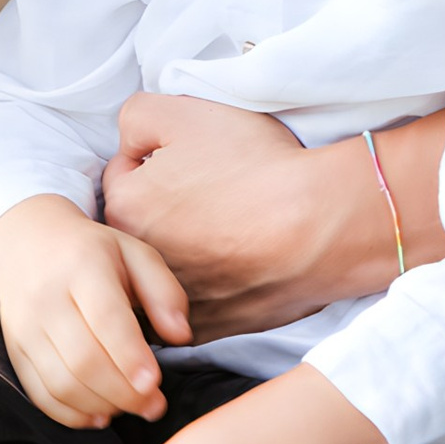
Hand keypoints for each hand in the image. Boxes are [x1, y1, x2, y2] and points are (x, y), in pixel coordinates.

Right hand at [0, 195, 191, 428]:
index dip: (130, 358)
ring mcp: (25, 328)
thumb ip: (164, 293)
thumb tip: (180, 336)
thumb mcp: (136, 254)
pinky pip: (39, 395)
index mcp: (83, 267)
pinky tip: (99, 416)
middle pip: (83, 360)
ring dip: (101, 406)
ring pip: (61, 383)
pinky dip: (71, 415)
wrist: (27, 243)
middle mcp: (47, 299)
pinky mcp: (15, 351)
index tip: (154, 384)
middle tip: (154, 405)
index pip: (106, 320)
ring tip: (130, 407)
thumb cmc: (91, 252)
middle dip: (123, 393)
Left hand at [102, 95, 444, 328]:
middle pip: (140, 224)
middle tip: (214, 194)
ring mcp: (170, 302)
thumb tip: (130, 144)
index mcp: (124, 208)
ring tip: (228, 231)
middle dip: (165, 208)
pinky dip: (209, 289)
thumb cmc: (257, 167)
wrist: (321, 225)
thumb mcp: (185, 113)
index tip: (196, 161)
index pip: (123, 173)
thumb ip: (136, 119)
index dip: (160, 158)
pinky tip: (238, 266)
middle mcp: (138, 263)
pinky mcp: (206, 330)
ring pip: (163, 267)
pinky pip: (192, 307)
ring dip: (184, 252)